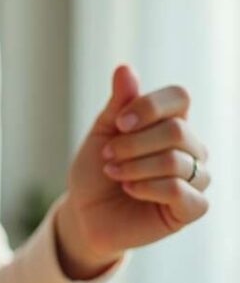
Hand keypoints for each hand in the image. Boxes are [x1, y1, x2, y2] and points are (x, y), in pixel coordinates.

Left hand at [56, 65, 210, 279]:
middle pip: (176, 130)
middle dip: (132, 144)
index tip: (119, 123)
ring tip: (114, 174)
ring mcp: (196, 178)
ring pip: (175, 161)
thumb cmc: (95, 171)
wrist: (86, 214)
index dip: (149, 106)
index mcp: (172, 122)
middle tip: (108, 157)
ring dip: (133, 168)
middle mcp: (191, 148)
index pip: (180, 97)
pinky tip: (130, 190)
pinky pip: (179, 190)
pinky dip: (146, 188)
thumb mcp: (102, 134)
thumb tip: (125, 68)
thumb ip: (118, 105)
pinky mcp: (192, 207)